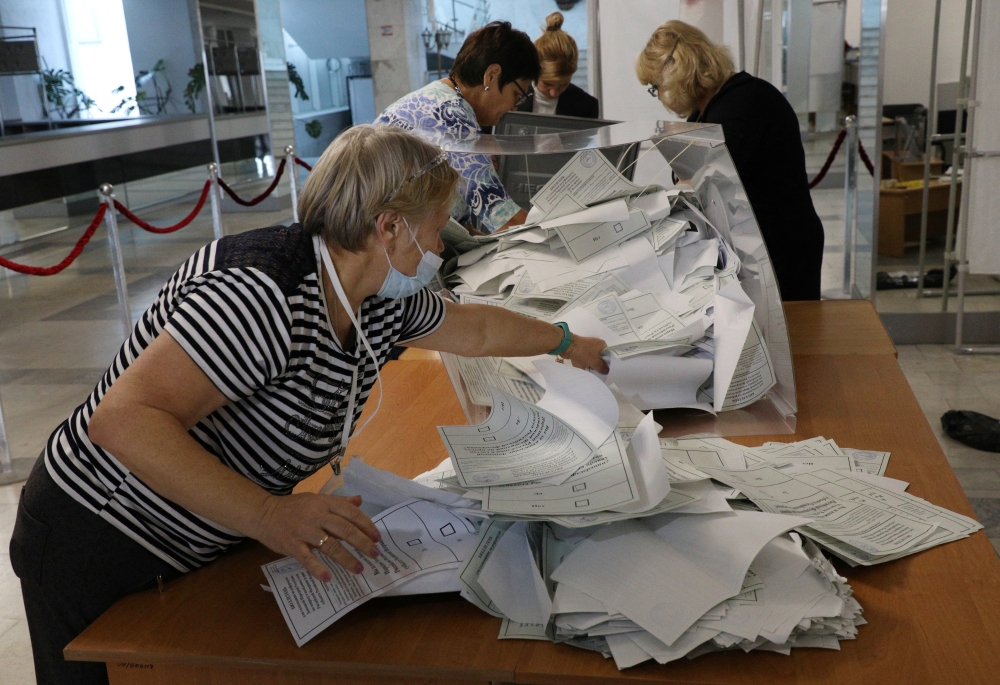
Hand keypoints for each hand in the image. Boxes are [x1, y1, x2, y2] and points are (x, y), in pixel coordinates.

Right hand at [254, 492, 380, 582]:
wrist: (263, 513)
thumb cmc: (293, 507)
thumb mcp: (316, 499)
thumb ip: (339, 501)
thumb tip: (359, 500)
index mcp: (324, 503)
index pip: (351, 513)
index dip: (366, 525)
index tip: (377, 537)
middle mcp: (316, 515)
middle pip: (345, 530)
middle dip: (362, 543)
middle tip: (375, 554)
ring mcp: (304, 531)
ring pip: (330, 545)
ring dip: (346, 559)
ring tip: (359, 569)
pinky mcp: (292, 545)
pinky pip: (307, 558)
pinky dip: (318, 569)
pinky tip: (328, 578)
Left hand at [561, 335, 608, 373]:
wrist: (567, 346)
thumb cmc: (584, 352)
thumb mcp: (595, 361)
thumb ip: (601, 367)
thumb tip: (607, 371)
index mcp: (602, 345)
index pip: (608, 355)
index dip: (608, 363)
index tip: (608, 372)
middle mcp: (595, 346)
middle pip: (599, 358)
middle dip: (598, 366)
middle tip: (600, 375)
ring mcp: (587, 348)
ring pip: (591, 360)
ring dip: (590, 366)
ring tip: (593, 375)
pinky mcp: (580, 351)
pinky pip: (584, 360)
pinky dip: (583, 365)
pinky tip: (585, 371)